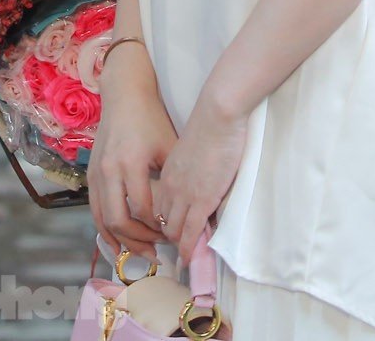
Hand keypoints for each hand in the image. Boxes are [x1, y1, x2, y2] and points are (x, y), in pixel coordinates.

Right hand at [89, 43, 175, 258]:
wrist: (124, 95)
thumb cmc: (151, 119)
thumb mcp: (169, 146)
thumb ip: (175, 180)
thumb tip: (191, 213)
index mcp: (130, 163)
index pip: (141, 209)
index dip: (157, 227)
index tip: (172, 233)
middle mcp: (108, 171)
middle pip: (119, 220)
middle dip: (139, 241)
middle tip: (157, 252)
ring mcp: (96, 174)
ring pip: (103, 220)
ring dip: (121, 240)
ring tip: (140, 253)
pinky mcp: (91, 174)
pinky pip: (95, 210)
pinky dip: (105, 229)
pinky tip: (118, 242)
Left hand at [153, 95, 246, 255]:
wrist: (216, 116)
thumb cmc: (209, 128)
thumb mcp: (190, 154)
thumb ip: (187, 171)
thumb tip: (195, 183)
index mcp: (167, 174)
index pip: (157, 207)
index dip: (161, 223)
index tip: (169, 232)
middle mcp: (170, 187)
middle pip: (161, 221)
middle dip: (165, 238)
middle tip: (176, 247)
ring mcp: (185, 194)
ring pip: (173, 229)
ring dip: (178, 244)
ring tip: (185, 255)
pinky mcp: (202, 199)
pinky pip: (192, 231)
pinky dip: (189, 248)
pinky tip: (190, 258)